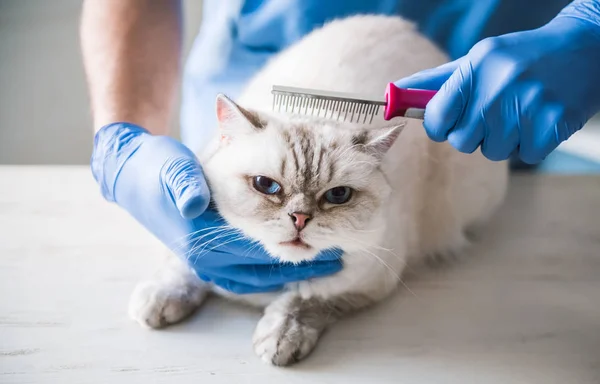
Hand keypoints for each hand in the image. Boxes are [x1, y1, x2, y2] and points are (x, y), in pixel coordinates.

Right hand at [91, 123, 342, 293]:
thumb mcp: (171, 167)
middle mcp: (203, 257)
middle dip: (298, 263)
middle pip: (261, 267)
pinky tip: (290, 265)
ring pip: (255, 276)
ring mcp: (205, 261)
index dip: (290, 244)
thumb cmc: (158, 166)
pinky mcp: (207, 258)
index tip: (322, 241)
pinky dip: (269, 273)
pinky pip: (244, 275)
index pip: (254, 246)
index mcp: (199, 236)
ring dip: (289, 271)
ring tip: (321, 263)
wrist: (133, 175)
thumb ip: (185, 184)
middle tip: (334, 257)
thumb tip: (194, 203)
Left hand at [394, 0, 599, 163]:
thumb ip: (436, 82)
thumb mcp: (478, 59)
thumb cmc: (521, 57)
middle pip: (462, 141)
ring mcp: (528, 107)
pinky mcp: (553, 125)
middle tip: (491, 114)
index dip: (439, 125)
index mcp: (476, 67)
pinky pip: (525, 155)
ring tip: (520, 112)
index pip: (436, 117)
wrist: (586, 47)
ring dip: (503, 139)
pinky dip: (531, 143)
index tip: (447, 122)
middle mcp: (499, 87)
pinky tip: (541, 118)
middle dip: (472, 133)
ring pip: (493, 151)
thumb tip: (392, 95)